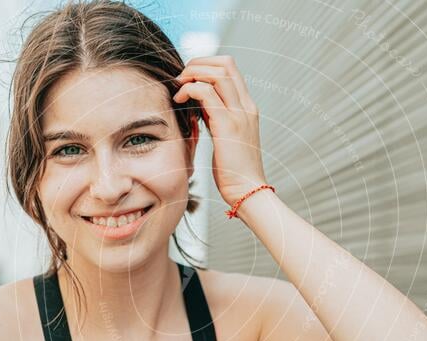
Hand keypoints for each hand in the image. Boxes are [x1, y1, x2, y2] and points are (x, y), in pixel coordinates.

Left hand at [173, 55, 268, 206]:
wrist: (247, 191)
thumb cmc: (233, 170)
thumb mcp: (225, 136)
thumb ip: (215, 116)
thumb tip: (197, 103)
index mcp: (247, 106)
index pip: (230, 67)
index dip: (206, 65)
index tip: (189, 79)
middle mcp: (246, 106)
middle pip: (225, 63)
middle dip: (197, 64)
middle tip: (180, 80)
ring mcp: (239, 114)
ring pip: (217, 73)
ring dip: (192, 74)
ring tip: (178, 89)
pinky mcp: (228, 125)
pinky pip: (207, 93)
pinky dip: (190, 90)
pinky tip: (179, 102)